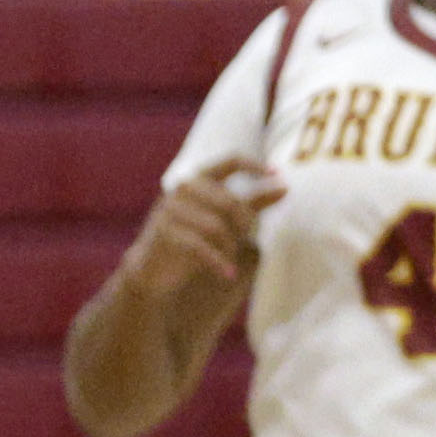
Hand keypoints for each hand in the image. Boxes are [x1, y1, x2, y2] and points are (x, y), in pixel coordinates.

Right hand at [125, 159, 276, 305]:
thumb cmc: (190, 238)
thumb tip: (285, 187)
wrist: (150, 269)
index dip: (254, 166)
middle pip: (228, 200)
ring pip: (215, 226)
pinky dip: (217, 262)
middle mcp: (181, 189)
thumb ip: (252, 202)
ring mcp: (169, 210)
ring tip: (232, 260)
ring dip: (229, 246)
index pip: (230, 162)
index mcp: (197, 178)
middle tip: (248, 238)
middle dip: (243, 222)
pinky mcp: (162, 233)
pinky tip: (229, 274)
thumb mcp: (223, 218)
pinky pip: (199, 246)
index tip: (276, 175)